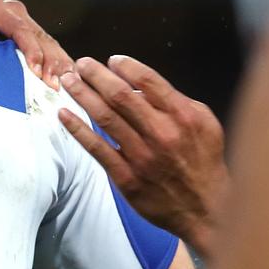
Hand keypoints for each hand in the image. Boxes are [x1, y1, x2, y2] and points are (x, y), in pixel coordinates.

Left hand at [58, 55, 226, 259]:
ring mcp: (142, 157)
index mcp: (183, 116)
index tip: (111, 60)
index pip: (149, 81)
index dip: (126, 67)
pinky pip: (96, 148)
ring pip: (105, 118)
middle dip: (96, 76)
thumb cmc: (202, 161)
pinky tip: (63, 114)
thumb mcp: (203, 124)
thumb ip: (174, 102)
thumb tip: (140, 86)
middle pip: (121, 96)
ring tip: (67, 80)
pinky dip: (77, 129)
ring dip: (82, 95)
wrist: (205, 209)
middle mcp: (162, 134)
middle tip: (80, 64)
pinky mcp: (126, 177)